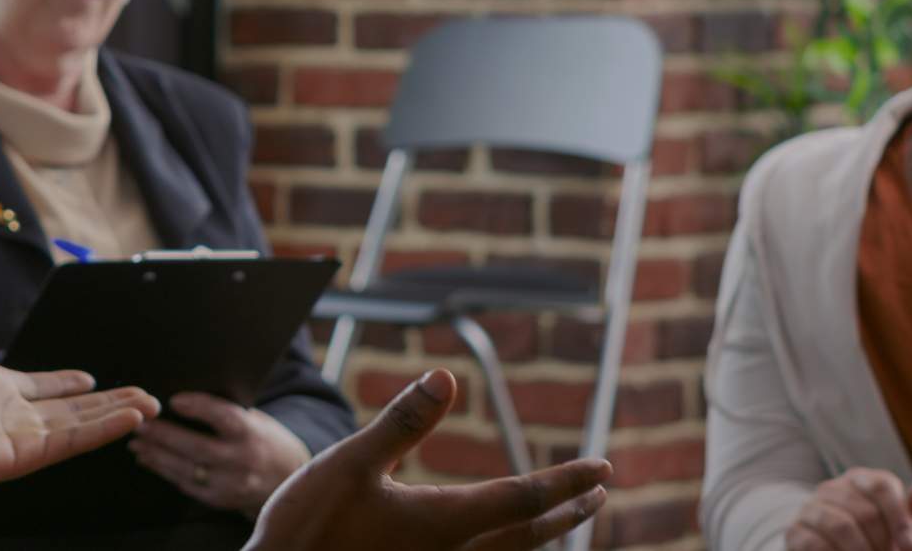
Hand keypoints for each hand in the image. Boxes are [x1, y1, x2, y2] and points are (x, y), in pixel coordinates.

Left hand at [0, 271, 160, 504]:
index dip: (67, 383)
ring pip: (78, 424)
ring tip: (149, 406)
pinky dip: (102, 429)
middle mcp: (10, 415)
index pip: (41, 387)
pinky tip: (130, 418)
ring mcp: (18, 437)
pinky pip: (70, 440)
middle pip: (71, 409)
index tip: (90, 377)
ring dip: (114, 415)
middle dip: (108, 402)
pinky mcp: (22, 455)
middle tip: (142, 396)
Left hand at [128, 392, 311, 516]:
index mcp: (251, 432)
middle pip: (197, 447)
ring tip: (136, 441)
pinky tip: (147, 458)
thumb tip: (183, 389)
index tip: (173, 400)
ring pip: (187, 469)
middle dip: (164, 435)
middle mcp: (242, 460)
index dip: (199, 408)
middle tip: (138, 423)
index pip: (224, 418)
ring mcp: (230, 483)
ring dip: (156, 454)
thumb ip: (225, 410)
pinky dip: (164, 470)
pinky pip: (186, 484)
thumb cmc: (261, 437)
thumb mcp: (253, 418)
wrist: (285, 477)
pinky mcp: (219, 499)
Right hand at [243, 369, 609, 550]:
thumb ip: (402, 421)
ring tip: (563, 519)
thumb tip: (447, 377)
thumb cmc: (310, 527)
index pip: (523, 498)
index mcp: (443, 522)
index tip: (601, 466)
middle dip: (566, 512)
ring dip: (542, 536)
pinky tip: (500, 545)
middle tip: (598, 492)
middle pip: (527, 535)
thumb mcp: (350, 462)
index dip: (565, 481)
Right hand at [788, 469, 911, 550]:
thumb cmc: (888, 547)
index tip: (909, 546)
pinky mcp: (795, 532)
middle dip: (883, 543)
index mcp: (864, 481)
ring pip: (840, 526)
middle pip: (865, 511)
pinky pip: (816, 543)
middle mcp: (833, 488)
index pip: (881, 485)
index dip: (899, 518)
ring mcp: (811, 508)